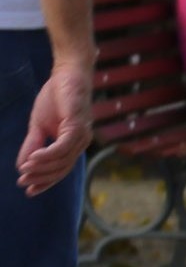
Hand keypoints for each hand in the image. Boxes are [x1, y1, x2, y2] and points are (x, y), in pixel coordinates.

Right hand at [18, 62, 88, 195]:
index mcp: (74, 143)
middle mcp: (81, 141)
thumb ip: (33, 145)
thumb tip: (22, 166)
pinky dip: (47, 154)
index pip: (62, 169)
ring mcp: (81, 133)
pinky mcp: (77, 123)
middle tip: (23, 182)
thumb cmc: (55, 98)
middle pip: (63, 168)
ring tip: (24, 170)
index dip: (46, 182)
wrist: (66, 74)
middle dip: (42, 178)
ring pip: (62, 159)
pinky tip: (33, 159)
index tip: (29, 191)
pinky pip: (63, 146)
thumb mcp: (38, 126)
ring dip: (41, 167)